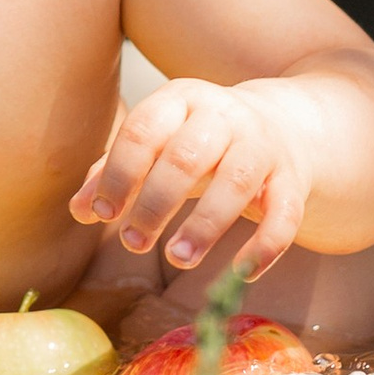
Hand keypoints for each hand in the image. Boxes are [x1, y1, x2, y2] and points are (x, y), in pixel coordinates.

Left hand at [69, 79, 305, 284]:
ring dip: (205, 224)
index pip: (144, 130)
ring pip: (236, 182)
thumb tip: (80, 210)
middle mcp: (224, 115)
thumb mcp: (157, 145)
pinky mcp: (293, 178)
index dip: (120, 173)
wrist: (283, 127)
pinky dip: (264, 246)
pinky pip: (284, 214)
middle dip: (156, 202)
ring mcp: (263, 145)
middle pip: (186, 156)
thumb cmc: (200, 144)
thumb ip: (115, 173)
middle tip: (133, 242)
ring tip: (177, 258)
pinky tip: (241, 274)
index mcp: (180, 100)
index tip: (104, 214)